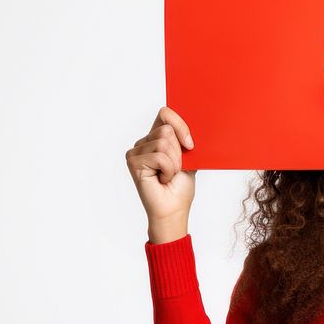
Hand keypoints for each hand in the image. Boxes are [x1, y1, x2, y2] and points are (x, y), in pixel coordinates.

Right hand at [125, 106, 196, 239]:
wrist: (174, 209)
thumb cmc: (180, 187)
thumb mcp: (189, 159)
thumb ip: (185, 140)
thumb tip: (189, 128)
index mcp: (157, 137)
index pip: (165, 114)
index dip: (180, 125)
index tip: (190, 145)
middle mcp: (144, 142)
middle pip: (167, 130)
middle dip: (179, 152)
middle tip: (175, 169)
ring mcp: (137, 151)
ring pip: (163, 143)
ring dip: (174, 163)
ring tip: (168, 175)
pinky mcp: (133, 161)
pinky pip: (159, 156)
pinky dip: (168, 170)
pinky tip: (162, 179)